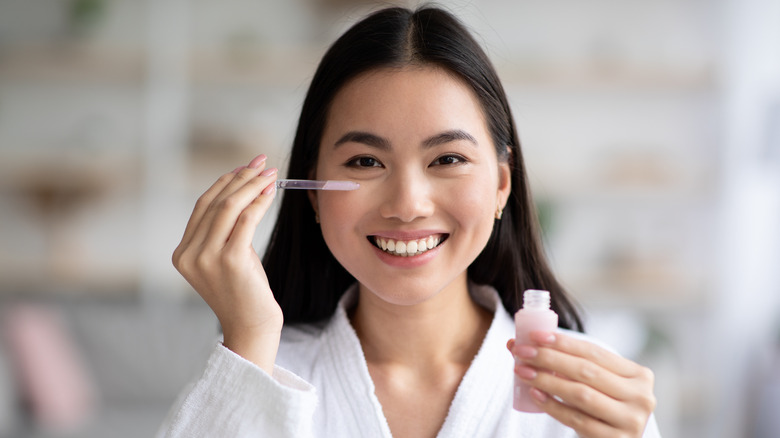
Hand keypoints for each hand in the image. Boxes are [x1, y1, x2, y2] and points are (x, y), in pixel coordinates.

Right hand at [172, 154, 281, 371]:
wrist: (252, 328)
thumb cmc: (244, 292)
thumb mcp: (227, 257)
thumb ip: (226, 230)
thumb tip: (243, 190)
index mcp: (182, 253)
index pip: (202, 206)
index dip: (225, 182)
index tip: (245, 166)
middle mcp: (189, 254)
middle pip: (215, 202)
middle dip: (240, 177)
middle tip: (261, 162)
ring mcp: (207, 258)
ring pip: (229, 207)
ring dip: (252, 185)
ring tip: (270, 172)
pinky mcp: (230, 261)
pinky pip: (246, 220)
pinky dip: (260, 201)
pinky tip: (271, 191)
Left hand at [507, 332, 655, 437]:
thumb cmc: (601, 407)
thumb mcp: (595, 383)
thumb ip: (567, 363)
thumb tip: (515, 343)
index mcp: (639, 375)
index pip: (595, 352)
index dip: (563, 342)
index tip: (534, 335)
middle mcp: (641, 397)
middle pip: (587, 371)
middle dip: (550, 358)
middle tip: (522, 352)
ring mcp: (630, 421)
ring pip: (581, 394)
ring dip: (547, 380)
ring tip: (522, 371)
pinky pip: (576, 419)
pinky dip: (553, 406)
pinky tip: (535, 395)